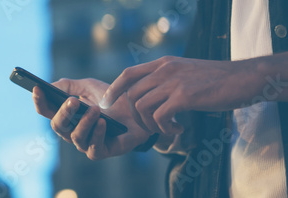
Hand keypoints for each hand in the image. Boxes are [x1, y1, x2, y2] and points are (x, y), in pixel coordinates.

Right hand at [33, 78, 152, 159]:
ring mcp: (85, 143)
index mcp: (66, 115)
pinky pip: (93, 148)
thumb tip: (50, 85)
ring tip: (95, 110)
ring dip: (84, 122)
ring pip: (75, 137)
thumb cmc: (112, 100)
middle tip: (72, 101)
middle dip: (63, 113)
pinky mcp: (101, 151)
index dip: (39, 101)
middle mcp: (71, 131)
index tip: (37, 88)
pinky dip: (97, 134)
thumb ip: (69, 85)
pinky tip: (102, 122)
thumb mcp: (90, 86)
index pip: (47, 110)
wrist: (138, 112)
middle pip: (57, 125)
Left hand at [99, 56, 264, 134]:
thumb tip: (149, 96)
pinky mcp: (184, 96)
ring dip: (149, 124)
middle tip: (150, 127)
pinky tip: (178, 129)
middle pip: (131, 94)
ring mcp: (173, 82)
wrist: (243, 79)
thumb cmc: (216, 79)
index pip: (128, 74)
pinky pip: (159, 116)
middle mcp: (165, 70)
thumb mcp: (185, 71)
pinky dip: (164, 128)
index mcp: (163, 63)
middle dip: (134, 116)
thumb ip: (166, 79)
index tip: (108, 103)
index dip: (114, 89)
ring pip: (141, 107)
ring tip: (166, 129)